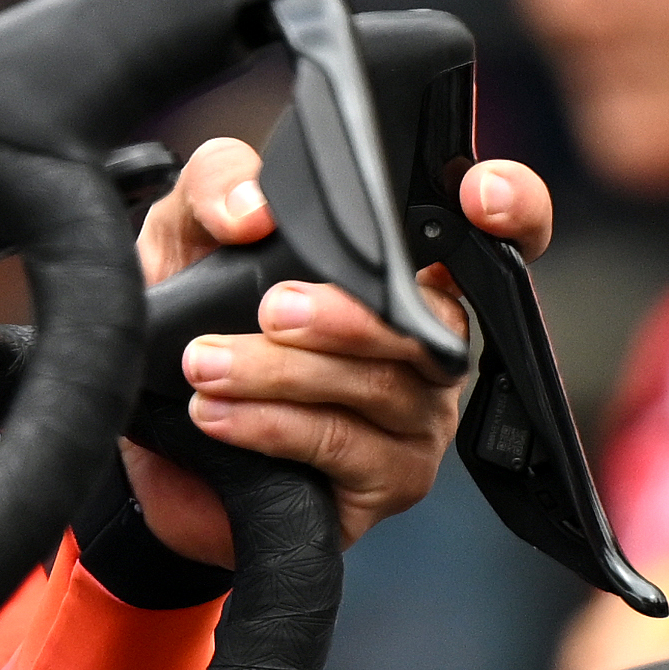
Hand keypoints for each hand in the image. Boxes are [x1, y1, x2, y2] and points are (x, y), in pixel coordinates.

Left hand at [121, 138, 554, 560]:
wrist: (153, 432)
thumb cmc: (199, 317)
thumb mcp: (192, 233)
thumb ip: (217, 188)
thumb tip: (251, 211)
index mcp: (407, 271)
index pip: (498, 232)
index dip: (515, 210)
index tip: (480, 200)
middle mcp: (432, 344)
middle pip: (429, 325)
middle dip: (346, 317)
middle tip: (271, 310)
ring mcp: (418, 418)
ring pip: (379, 386)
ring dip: (281, 374)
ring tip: (206, 364)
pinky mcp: (387, 481)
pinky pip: (344, 447)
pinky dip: (273, 426)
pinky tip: (219, 415)